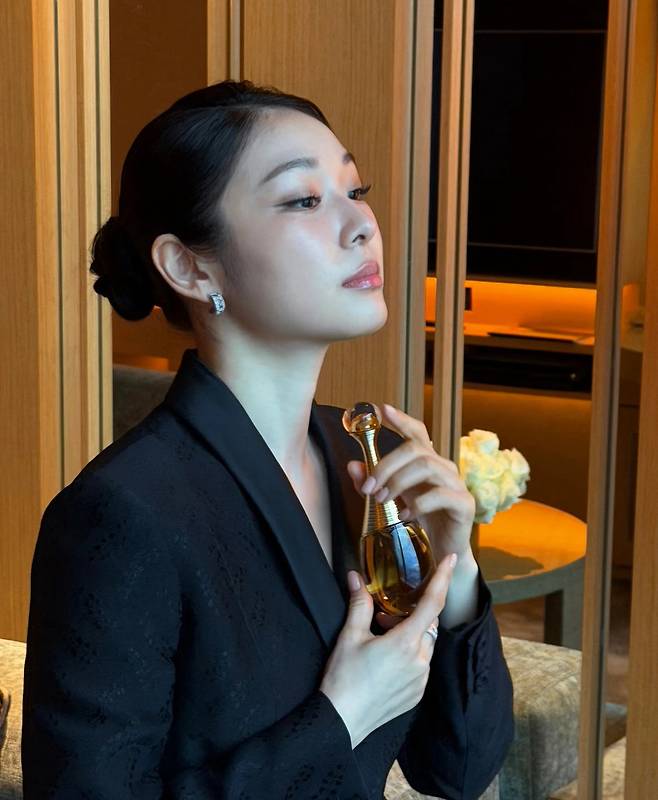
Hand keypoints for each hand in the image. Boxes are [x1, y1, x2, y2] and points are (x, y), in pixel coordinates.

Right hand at [319, 552, 457, 748]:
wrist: (341, 722)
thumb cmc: (343, 678)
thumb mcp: (349, 636)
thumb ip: (358, 603)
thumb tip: (355, 577)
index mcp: (405, 642)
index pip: (432, 603)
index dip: (443, 578)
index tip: (451, 560)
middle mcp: (420, 661)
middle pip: (427, 624)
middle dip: (410, 613)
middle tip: (383, 614)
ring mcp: (421, 680)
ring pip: (425, 645)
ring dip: (409, 634)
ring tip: (381, 636)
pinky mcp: (417, 695)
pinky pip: (421, 665)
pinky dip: (409, 654)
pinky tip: (386, 659)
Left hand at [346, 402, 474, 562]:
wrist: (444, 550)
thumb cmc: (419, 519)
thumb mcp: (391, 498)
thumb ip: (372, 482)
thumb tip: (352, 466)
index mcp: (427, 461)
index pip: (417, 433)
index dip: (401, 420)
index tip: (382, 410)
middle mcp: (443, 467)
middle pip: (415, 449)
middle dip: (386, 465)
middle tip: (369, 488)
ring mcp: (456, 484)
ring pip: (427, 466)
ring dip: (398, 482)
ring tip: (382, 501)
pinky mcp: (464, 504)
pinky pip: (439, 495)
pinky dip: (417, 505)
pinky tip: (403, 516)